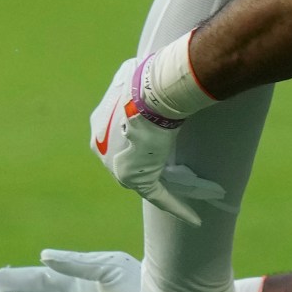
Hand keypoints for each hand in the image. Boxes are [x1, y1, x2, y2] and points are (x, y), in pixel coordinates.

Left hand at [89, 57, 227, 225]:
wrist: (149, 94)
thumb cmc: (143, 79)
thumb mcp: (129, 74)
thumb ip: (131, 81)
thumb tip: (144, 74)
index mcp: (98, 126)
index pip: (119, 137)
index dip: (138, 138)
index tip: (155, 137)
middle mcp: (102, 150)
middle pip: (129, 159)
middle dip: (148, 160)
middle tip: (171, 159)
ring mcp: (118, 167)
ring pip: (144, 178)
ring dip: (164, 182)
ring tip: (190, 186)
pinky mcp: (137, 179)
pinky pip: (159, 196)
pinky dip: (176, 206)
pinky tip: (193, 217)